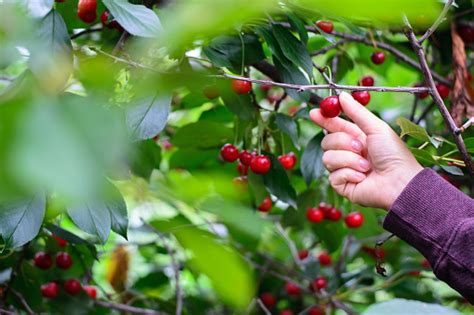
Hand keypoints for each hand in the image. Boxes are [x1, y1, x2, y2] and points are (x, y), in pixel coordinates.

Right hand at [310, 92, 422, 209]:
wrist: (400, 182)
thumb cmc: (394, 155)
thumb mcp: (376, 127)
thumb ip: (357, 112)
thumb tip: (341, 95)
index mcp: (357, 137)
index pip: (334, 126)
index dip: (323, 119)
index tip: (314, 113)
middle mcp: (348, 153)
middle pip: (326, 141)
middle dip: (343, 142)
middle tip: (360, 147)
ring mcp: (344, 169)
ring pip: (327, 158)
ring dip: (349, 160)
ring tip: (366, 166)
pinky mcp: (342, 185)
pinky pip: (333, 176)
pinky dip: (349, 174)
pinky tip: (362, 177)